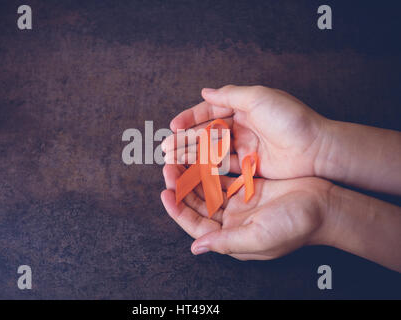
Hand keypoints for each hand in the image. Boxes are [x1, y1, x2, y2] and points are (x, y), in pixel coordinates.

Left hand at [161, 164, 332, 259]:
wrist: (325, 206)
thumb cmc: (295, 225)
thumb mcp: (259, 237)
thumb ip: (226, 243)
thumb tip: (195, 248)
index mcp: (231, 235)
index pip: (195, 224)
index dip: (177, 210)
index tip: (165, 193)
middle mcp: (231, 220)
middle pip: (198, 203)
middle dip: (181, 187)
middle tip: (169, 167)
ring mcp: (239, 202)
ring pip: (207, 187)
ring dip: (192, 174)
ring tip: (179, 157)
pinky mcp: (248, 186)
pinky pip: (222, 175)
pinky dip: (210, 166)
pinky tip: (199, 154)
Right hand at [162, 85, 326, 179]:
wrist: (315, 149)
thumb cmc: (289, 119)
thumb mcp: (259, 97)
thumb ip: (229, 94)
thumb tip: (205, 91)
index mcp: (244, 107)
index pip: (211, 111)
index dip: (191, 118)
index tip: (173, 126)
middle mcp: (243, 126)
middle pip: (208, 132)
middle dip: (186, 139)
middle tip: (166, 147)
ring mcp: (246, 146)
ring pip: (212, 150)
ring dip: (192, 153)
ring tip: (171, 159)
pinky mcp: (250, 165)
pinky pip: (224, 166)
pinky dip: (207, 167)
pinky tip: (191, 169)